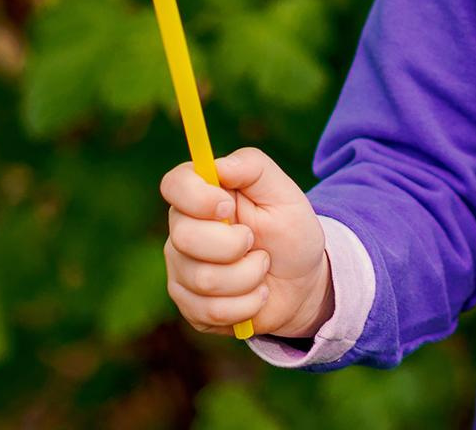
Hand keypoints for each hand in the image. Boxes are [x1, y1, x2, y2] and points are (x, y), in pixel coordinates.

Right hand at [161, 146, 333, 338]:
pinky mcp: (190, 306)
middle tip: (256, 244)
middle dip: (234, 245)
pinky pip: (211, 311)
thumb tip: (218, 165)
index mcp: (201, 194)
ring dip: (249, 276)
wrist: (301, 284)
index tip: (229, 207)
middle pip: (185, 238)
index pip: (174, 184)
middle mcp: (182, 230)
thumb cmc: (290, 231)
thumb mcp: (283, 193)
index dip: (198, 197)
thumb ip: (253, 167)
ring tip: (262, 268)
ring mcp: (181, 270)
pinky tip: (257, 294)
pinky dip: (247, 304)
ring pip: (204, 280)